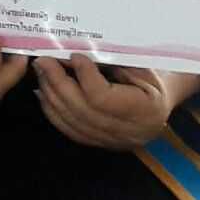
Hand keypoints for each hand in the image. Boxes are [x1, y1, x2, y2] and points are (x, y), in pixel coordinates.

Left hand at [34, 55, 199, 149]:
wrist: (157, 103)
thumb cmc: (149, 77)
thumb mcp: (138, 65)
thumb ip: (108, 62)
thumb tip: (70, 56)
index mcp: (146, 111)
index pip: (103, 98)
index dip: (84, 76)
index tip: (75, 55)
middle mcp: (130, 133)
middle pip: (82, 110)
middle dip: (58, 82)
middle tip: (43, 60)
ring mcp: (113, 143)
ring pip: (71, 121)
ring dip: (51, 94)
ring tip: (41, 72)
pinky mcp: (98, 144)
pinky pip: (68, 129)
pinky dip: (51, 109)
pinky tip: (43, 91)